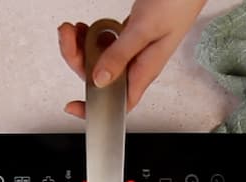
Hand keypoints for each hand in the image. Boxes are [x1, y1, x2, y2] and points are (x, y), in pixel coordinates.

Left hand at [57, 0, 206, 117]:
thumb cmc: (177, 4)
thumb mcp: (144, 29)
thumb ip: (121, 55)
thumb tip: (100, 79)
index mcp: (144, 70)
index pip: (118, 102)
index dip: (95, 107)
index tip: (74, 106)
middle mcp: (137, 64)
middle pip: (99, 76)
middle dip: (78, 58)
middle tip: (68, 36)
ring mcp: (132, 50)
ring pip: (98, 58)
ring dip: (81, 45)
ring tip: (73, 28)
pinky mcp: (129, 36)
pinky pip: (104, 43)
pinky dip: (91, 35)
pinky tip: (87, 26)